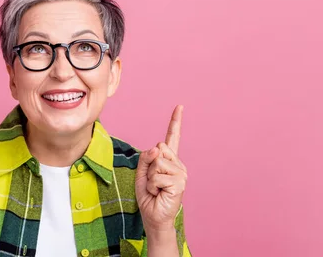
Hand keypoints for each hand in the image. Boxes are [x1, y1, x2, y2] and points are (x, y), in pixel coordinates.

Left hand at [135, 105, 187, 235]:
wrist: (153, 216)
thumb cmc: (148, 195)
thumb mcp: (142, 172)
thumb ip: (146, 157)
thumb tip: (157, 148)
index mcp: (169, 159)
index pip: (172, 137)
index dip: (175, 121)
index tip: (179, 106)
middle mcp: (177, 164)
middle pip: (158, 149)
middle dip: (149, 165)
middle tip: (152, 181)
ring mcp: (181, 173)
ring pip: (157, 163)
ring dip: (150, 178)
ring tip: (155, 188)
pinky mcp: (180, 183)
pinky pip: (157, 176)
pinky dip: (152, 185)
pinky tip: (159, 193)